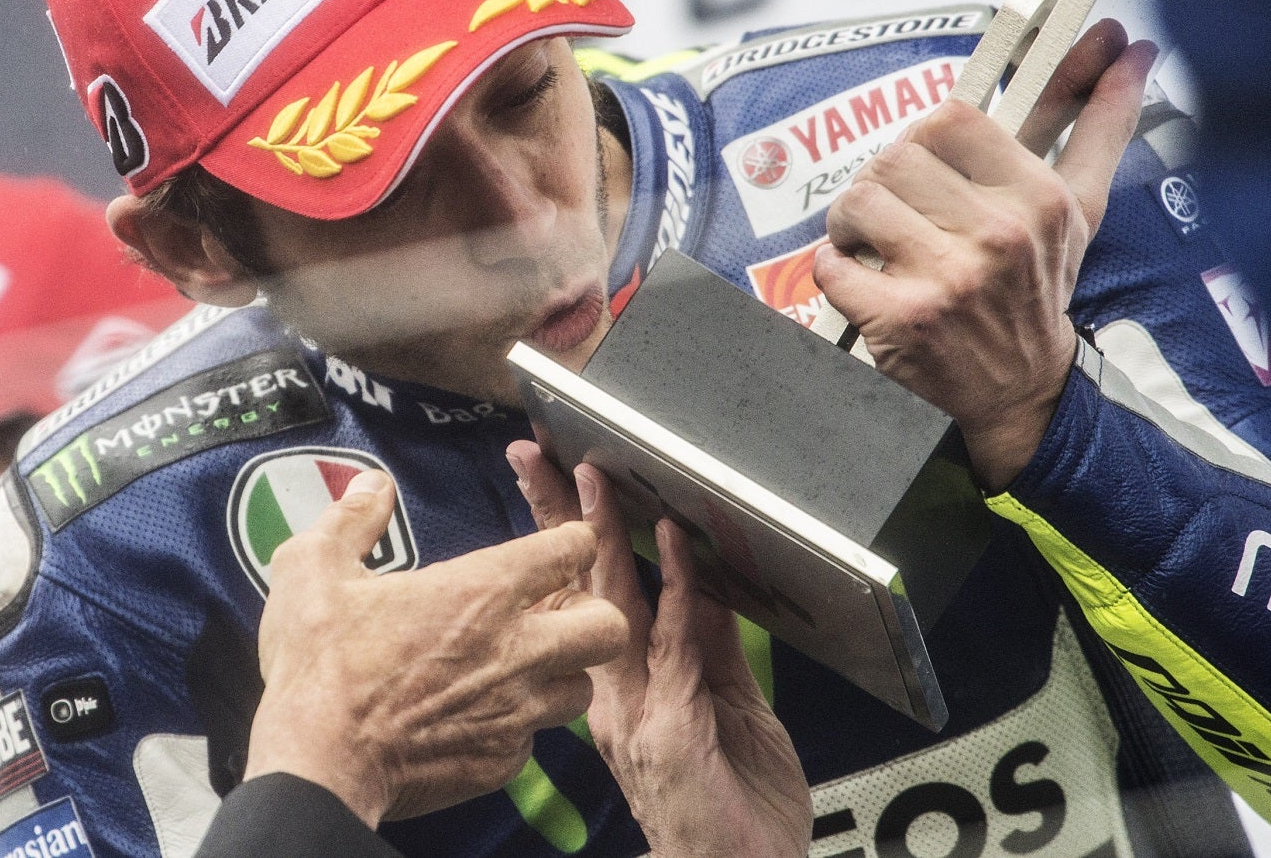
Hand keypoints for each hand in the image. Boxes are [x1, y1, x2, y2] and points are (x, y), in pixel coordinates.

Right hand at [245, 470, 627, 826]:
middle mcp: (515, 650)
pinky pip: (534, 739)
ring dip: (561, 674)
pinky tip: (480, 715)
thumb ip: (352, 518)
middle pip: (609, 627)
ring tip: (524, 667)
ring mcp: (513, 712)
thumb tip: (373, 486)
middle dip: (594, 614)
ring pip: (581, 690)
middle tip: (557, 612)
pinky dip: (517, 726)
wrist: (318, 763)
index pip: (571, 551)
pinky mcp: (500, 762)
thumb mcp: (312, 567)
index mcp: (481, 592)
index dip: (571, 541)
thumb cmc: (319, 664)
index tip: (559, 545)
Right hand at [507, 443, 812, 857]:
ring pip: (614, 604)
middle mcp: (614, 698)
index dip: (570, 539)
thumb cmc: (734, 811)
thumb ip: (711, 651)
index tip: (556, 482)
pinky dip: (678, 586)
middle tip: (536, 458)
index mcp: (620, 693)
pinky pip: (675, 642)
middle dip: (558, 519)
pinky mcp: (670, 726)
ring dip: (605, 534)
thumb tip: (704, 587)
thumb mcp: (727, 713)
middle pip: (580, 590)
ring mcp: (636, 713)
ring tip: (593, 477)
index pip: (587, 598)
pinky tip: (675, 543)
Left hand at [814, 20, 1157, 489]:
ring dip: (850, 223)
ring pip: (856, 200)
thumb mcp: (1078, 209)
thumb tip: (1135, 49)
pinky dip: (834, 271)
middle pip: (893, 156)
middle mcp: (999, 236)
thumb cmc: (1037, 288)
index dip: (925, 137)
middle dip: (884, 182)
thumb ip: (1101, 124)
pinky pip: (829, 262)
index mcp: (1039, 199)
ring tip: (877, 246)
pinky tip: (866, 284)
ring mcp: (949, 279)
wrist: (1022, 393)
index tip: (929, 162)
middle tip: (901, 213)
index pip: (950, 118)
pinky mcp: (902, 318)